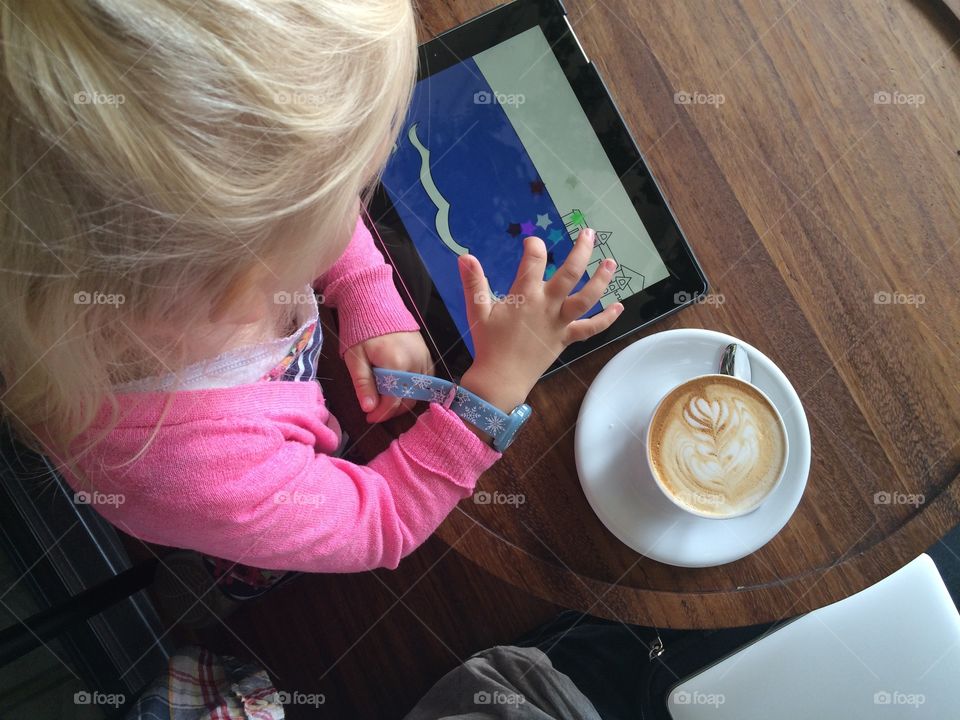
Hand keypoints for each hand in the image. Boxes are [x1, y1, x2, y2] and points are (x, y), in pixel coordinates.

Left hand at [344, 331, 433, 422]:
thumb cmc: (362, 331)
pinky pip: (425, 381)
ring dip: (402, 400)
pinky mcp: (428, 356)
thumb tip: (369, 408)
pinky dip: (412, 388)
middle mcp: (416, 363)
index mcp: (397, 363)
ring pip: (418, 392)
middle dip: (391, 409)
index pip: (393, 400)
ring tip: (385, 400)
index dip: (381, 413)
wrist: (377, 306)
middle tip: (375, 411)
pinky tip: (398, 388)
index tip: (369, 417)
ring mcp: (425, 359)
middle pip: (408, 399)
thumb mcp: (356, 358)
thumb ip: (363, 384)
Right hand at [457, 229, 621, 412]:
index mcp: (525, 296)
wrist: (501, 379)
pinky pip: (591, 328)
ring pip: (587, 298)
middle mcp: (547, 305)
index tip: (532, 242)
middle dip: (581, 250)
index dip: (535, 246)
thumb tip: (464, 256)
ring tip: (610, 262)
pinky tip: (619, 307)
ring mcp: (560, 322)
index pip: (534, 261)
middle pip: (570, 273)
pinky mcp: (566, 338)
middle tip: (589, 233)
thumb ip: (473, 283)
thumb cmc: (488, 344)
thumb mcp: (477, 311)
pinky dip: (606, 319)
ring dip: (601, 279)